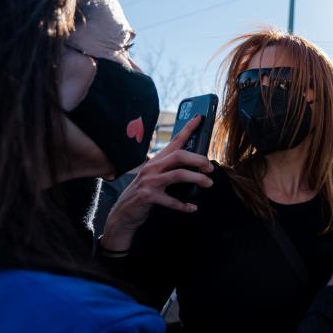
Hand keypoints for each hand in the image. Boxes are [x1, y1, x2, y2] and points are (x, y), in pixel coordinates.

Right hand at [100, 116, 212, 251]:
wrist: (123, 214)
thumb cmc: (144, 194)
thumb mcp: (156, 177)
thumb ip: (171, 170)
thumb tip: (197, 167)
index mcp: (156, 160)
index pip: (175, 141)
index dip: (188, 129)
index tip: (200, 118)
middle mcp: (152, 167)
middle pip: (179, 156)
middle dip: (198, 159)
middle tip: (210, 168)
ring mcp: (149, 181)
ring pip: (178, 174)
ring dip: (197, 179)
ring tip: (208, 184)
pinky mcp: (147, 196)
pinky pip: (171, 200)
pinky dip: (183, 205)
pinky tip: (192, 207)